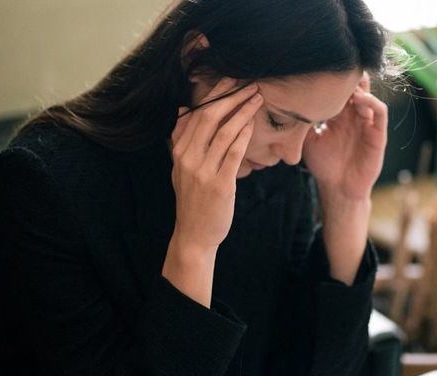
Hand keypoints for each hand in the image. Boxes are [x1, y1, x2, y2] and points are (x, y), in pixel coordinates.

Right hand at [170, 78, 262, 249]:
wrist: (194, 234)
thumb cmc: (192, 199)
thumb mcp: (180, 168)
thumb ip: (181, 139)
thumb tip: (183, 110)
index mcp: (179, 151)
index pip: (196, 114)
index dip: (213, 94)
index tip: (230, 79)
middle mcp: (188, 158)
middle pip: (209, 117)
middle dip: (230, 96)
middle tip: (247, 83)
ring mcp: (203, 171)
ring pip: (223, 132)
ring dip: (242, 111)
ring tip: (256, 98)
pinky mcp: (220, 184)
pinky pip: (233, 153)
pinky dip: (243, 135)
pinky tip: (252, 123)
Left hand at [302, 72, 387, 201]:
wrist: (337, 188)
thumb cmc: (323, 164)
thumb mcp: (308, 139)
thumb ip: (302, 122)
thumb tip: (286, 102)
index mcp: (338, 115)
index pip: (339, 90)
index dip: (332, 80)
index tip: (321, 70)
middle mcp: (354, 116)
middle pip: (356, 87)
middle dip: (348, 78)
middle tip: (337, 70)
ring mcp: (367, 123)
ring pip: (369, 95)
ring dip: (360, 87)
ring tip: (348, 85)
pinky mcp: (378, 134)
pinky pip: (380, 112)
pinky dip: (372, 102)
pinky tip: (359, 99)